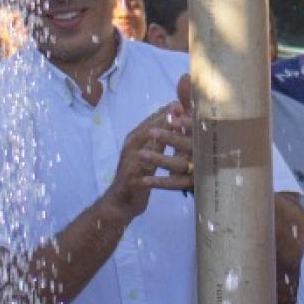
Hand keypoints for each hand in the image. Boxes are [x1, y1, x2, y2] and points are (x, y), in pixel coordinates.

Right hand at [101, 80, 192, 222]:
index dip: (166, 111)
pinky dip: (155, 168)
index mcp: (135, 140)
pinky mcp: (131, 181)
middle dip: (164, 119)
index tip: (183, 101)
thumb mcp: (150, 156)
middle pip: (148, 129)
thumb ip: (160, 140)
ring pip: (145, 148)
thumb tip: (175, 122)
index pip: (152, 121)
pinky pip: (144, 174)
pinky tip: (169, 167)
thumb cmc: (138, 176)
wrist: (120, 202)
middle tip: (181, 108)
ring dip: (158, 138)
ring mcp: (129, 164)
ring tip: (174, 129)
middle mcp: (131, 148)